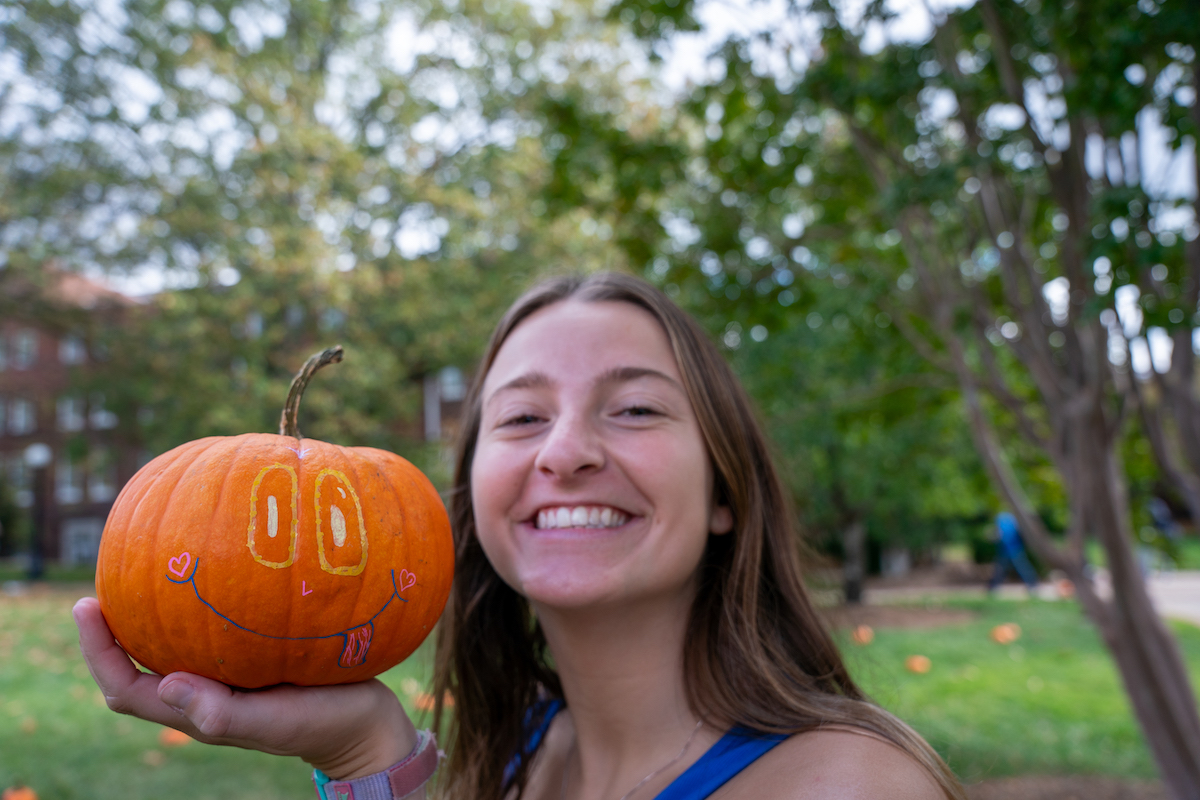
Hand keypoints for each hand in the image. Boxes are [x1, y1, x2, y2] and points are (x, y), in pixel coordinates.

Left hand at [73, 597, 416, 778]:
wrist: (367, 725)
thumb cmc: (322, 724)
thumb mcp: (275, 721)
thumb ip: (223, 713)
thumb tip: (166, 685)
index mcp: (198, 713)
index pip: (124, 688)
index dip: (97, 651)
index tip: (86, 604)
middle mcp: (204, 695)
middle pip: (136, 667)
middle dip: (114, 629)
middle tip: (107, 577)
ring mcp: (227, 680)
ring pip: (171, 648)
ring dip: (150, 617)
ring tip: (149, 569)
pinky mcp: (252, 663)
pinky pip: (209, 635)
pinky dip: (196, 610)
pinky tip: (214, 575)